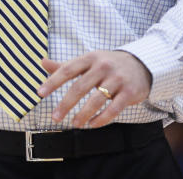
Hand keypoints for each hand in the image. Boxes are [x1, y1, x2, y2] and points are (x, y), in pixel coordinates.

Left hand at [37, 50, 151, 127]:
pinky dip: (101, 119)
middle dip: (65, 104)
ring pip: (96, 100)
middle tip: (55, 117)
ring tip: (74, 124)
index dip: (53, 81)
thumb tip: (42, 62)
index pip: (68, 69)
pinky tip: (92, 125)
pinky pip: (113, 109)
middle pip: (80, 87)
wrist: (142, 64)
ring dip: (83, 114)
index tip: (40, 93)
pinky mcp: (129, 92)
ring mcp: (117, 79)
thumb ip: (66, 65)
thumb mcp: (89, 61)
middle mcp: (103, 66)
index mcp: (90, 58)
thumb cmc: (108, 64)